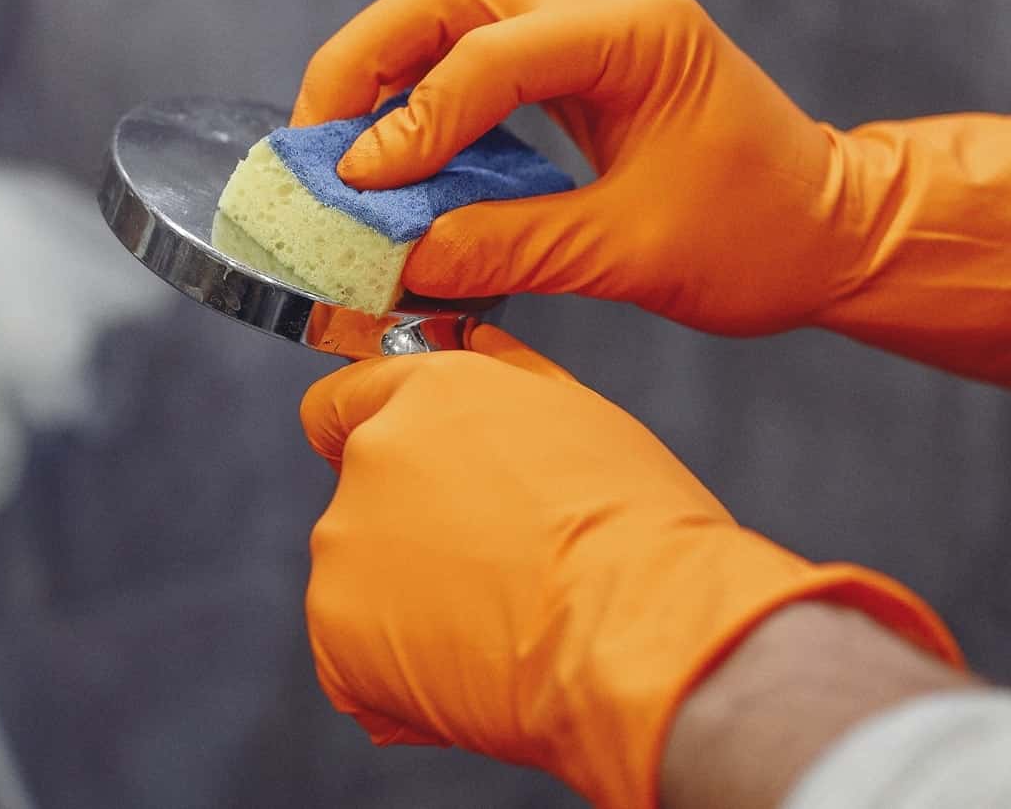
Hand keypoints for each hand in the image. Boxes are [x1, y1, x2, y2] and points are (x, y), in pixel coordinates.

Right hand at [294, 0, 1010, 397]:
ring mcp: (593, 18)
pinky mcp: (579, 49)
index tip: (354, 183)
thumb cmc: (759, 241)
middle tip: (317, 142)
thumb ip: (509, 246)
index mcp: (639, 36)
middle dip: (368, 57)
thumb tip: (397, 257)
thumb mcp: (630, 257)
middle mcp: (609, 6)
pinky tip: (402, 136)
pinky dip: (425, 68)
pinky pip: (479, 27)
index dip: (411, 120)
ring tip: (347, 130)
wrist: (835, 230)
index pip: (489, 54)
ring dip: (389, 46)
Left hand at [299, 326, 959, 808]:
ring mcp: (347, 555)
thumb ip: (492, 381)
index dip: (384, 416)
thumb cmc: (649, 519)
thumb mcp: (570, 413)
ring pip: (365, 566)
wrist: (667, 637)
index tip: (413, 449)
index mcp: (421, 389)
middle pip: (358, 479)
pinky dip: (404, 660)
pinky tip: (486, 666)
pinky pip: (362, 651)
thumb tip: (451, 344)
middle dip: (411, 509)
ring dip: (411, 587)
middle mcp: (363, 462)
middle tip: (500, 553)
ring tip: (510, 616)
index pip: (343, 385)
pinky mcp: (347, 642)